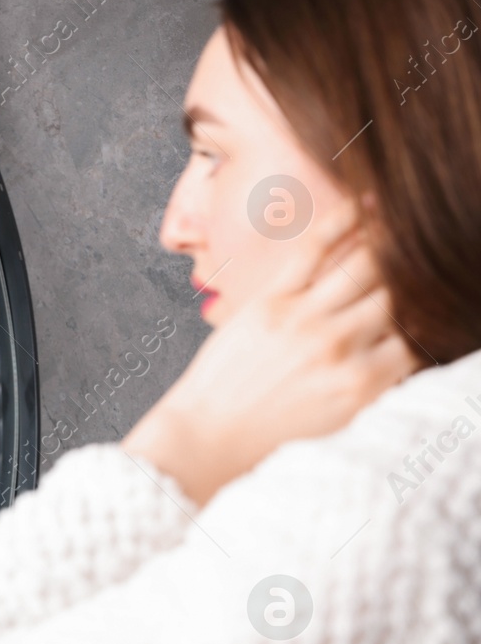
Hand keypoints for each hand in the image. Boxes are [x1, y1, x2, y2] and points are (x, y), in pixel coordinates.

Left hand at [121, 197, 422, 506]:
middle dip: (416, 277)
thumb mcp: (344, 423)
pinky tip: (364, 206)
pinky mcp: (270, 301)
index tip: (436, 300)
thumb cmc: (274, 437)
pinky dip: (342, 223)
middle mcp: (340, 346)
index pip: (421, 333)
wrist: (208, 437)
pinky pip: (313, 250)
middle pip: (399, 294)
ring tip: (407, 225)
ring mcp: (304, 320)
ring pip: (366, 265)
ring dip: (390, 243)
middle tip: (430, 257)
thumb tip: (415, 350)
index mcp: (366, 383)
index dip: (431, 314)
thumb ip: (382, 385)